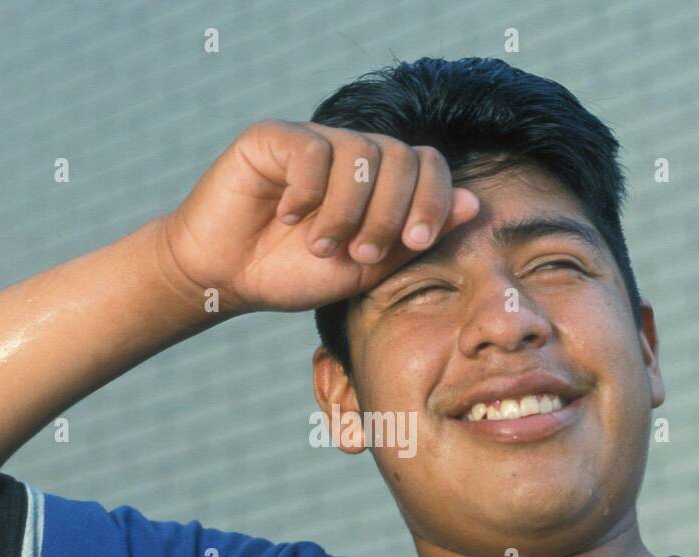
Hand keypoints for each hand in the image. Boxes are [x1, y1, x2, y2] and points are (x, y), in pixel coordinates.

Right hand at [160, 119, 479, 314]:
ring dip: (345, 210)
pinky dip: (307, 191)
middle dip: (388, 212)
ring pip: (358, 153)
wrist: (226, 277)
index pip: (429, 164)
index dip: (433, 198)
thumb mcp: (365, 267)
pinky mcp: (273, 137)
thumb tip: (473, 203)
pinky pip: (311, 149)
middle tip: (360, 252)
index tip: (418, 240)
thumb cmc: (293, 274)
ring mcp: (313, 140)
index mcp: (380, 181)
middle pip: (400, 156)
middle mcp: (351, 152)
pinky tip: (287, 218)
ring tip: (319, 245)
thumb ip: (414, 238)